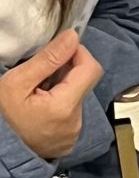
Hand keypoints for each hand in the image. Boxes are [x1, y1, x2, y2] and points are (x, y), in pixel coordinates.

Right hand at [0, 29, 102, 157]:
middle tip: (42, 74)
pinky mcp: (68, 141)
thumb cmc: (2, 116)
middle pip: (84, 84)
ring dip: (62, 90)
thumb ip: (48, 59)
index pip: (91, 69)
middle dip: (67, 72)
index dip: (79, 53)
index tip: (61, 50)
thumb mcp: (17, 82)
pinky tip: (41, 109)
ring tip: (38, 94)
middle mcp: (76, 122)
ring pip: (77, 99)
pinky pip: (72, 115)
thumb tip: (72, 37)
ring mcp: (73, 134)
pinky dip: (60, 106)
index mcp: (64, 106)